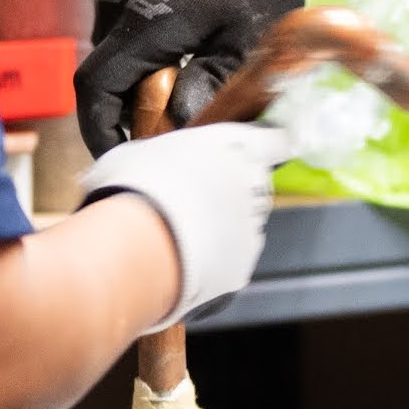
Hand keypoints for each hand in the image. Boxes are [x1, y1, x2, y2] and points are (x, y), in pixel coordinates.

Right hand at [76, 0, 337, 151]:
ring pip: (109, 61)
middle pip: (99, 79)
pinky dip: (138, 68)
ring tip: (172, 111)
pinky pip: (120, 41)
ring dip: (131, 91)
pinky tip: (175, 76)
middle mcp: (119, 3)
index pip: (96, 87)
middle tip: (159, 143)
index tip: (121, 159)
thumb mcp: (252, 38)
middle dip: (121, 118)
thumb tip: (181, 130)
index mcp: (147, 18)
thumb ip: (213, 85)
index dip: (99, 132)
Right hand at [78, 121, 294, 330]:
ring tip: (181, 233)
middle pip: (254, 185)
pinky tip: (183, 259)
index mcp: (235, 143)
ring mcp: (251, 228)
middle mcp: (253, 183)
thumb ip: (160, 153)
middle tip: (192, 198)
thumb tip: (147, 161)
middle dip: (231, 190)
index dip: (266, 147)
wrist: (136, 244)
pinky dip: (214, 260)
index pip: (274, 140)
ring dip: (222, 227)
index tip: (252, 153)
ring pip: (243, 224)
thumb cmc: (134, 184)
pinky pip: (231, 260)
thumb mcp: (137, 150)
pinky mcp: (242, 268)